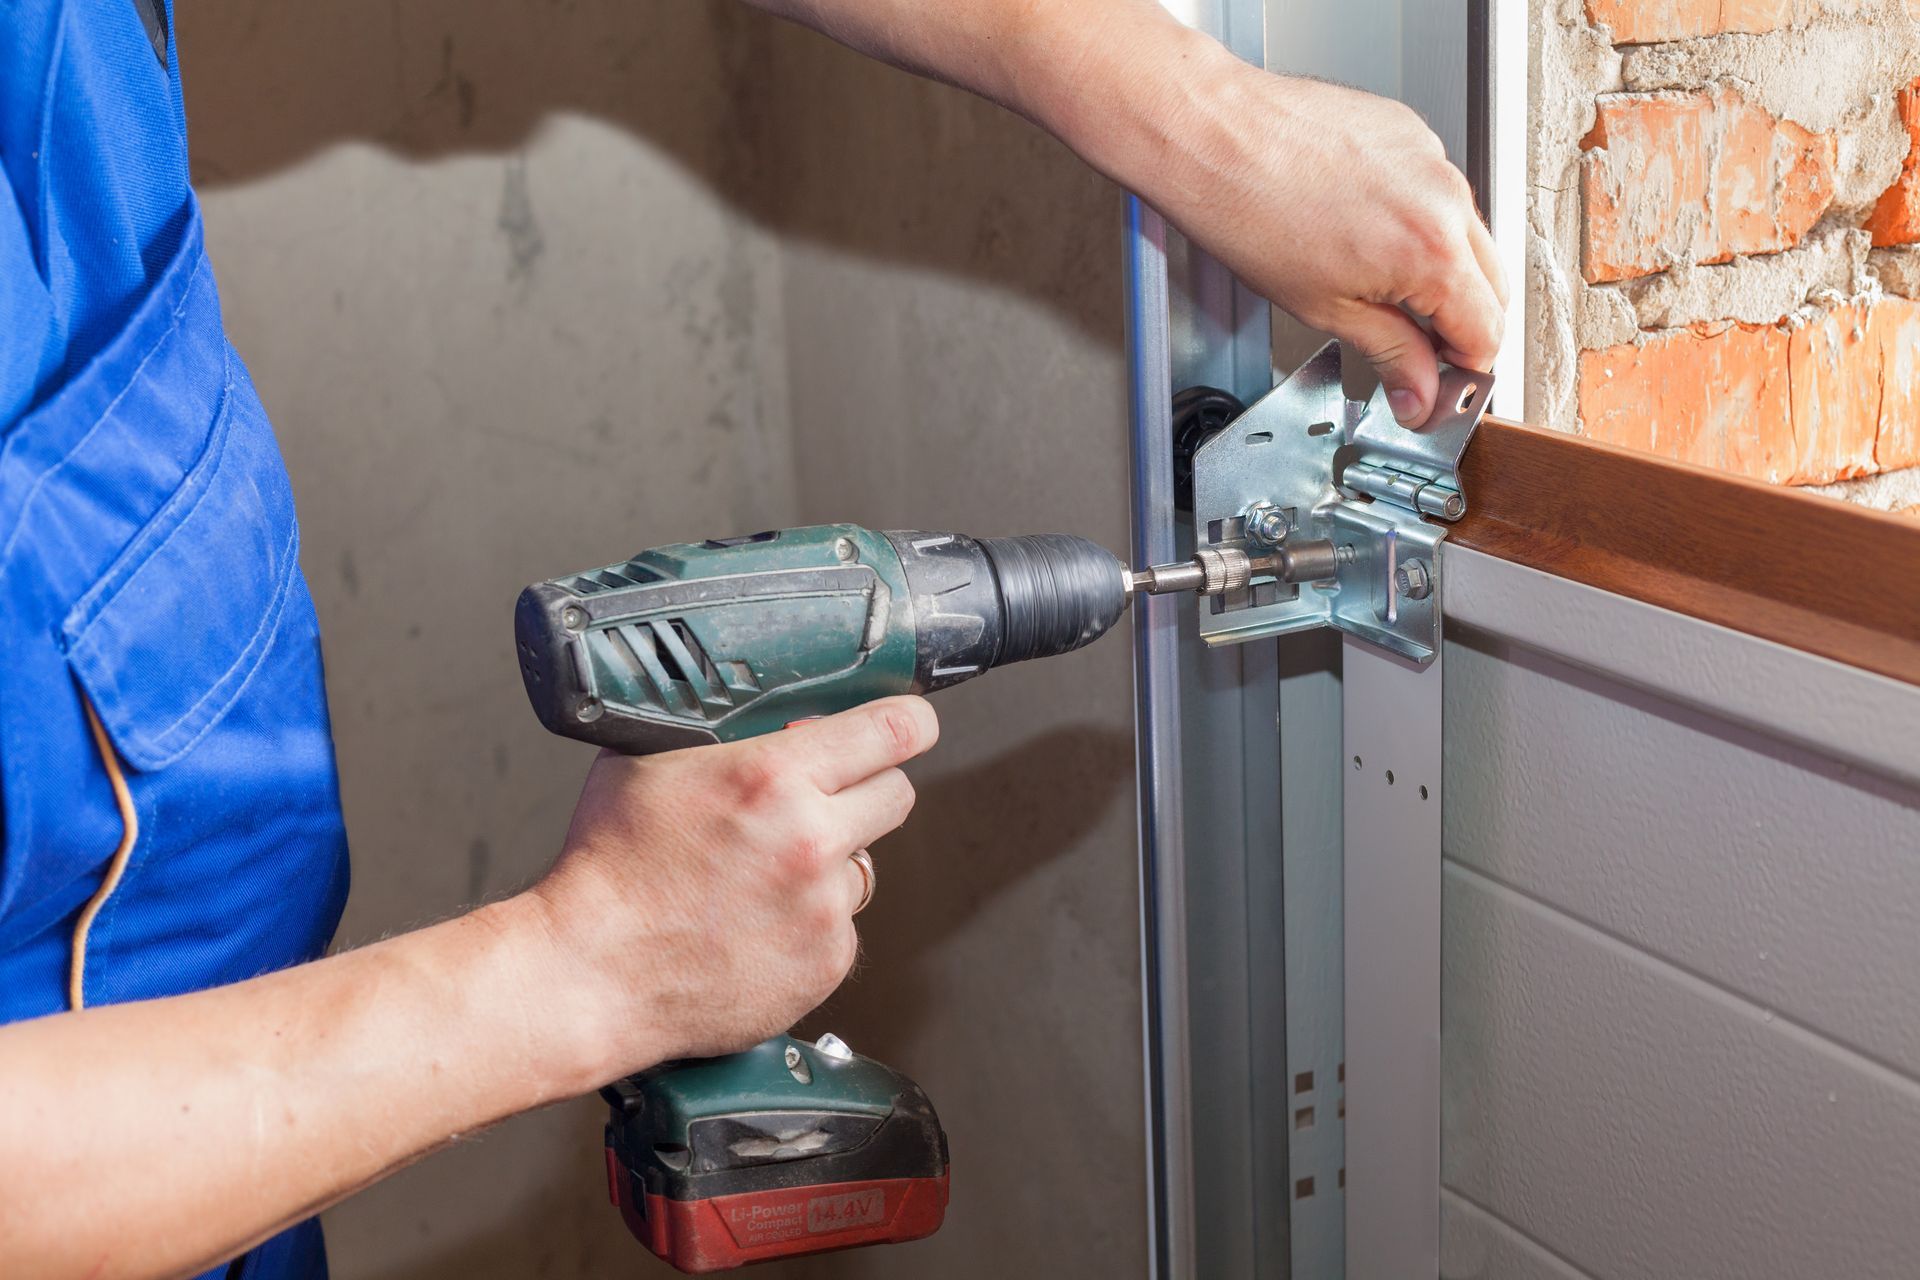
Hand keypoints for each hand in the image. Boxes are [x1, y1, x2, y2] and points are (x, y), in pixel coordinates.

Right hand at [524, 696, 937, 1074]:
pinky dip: (809, 924)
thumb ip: (714, 734)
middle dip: (867, 789)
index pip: (893, 730)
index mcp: (773, 777)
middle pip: (897, 794)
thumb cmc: (608, 872)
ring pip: (865, 865)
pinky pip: (840, 926)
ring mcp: (823, 908)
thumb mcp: (647, 761)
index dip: (909, 723)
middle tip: (830, 798)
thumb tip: (755, 717)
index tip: (911, 726)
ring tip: (765, 876)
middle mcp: (811, 840)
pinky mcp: (824, 963)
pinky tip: (756, 924)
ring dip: (832, 863)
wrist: (590, 973)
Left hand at [1048, 24, 1507, 426]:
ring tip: (1382, 292)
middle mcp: (1445, 199)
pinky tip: (1367, 236)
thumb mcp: (1326, 310)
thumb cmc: (1249, 213)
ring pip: (1469, 238)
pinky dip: (1421, 225)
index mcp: (1433, 252)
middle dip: (1462, 328)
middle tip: (1416, 354)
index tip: (1436, 388)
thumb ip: (1390, 354)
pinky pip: (1438, 194)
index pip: (1487, 333)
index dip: (1463, 373)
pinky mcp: (1411, 133)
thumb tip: (1418, 393)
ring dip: (1444, 276)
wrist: (1215, 137)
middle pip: (1493, 287)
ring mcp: (1432, 159)